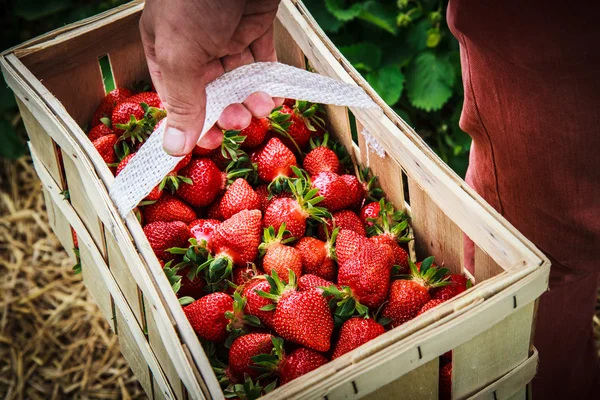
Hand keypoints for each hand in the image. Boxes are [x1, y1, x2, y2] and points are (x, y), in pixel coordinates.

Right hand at [140, 0, 281, 155]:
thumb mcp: (181, 53)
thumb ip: (181, 100)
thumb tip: (173, 148)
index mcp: (166, 49)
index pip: (176, 96)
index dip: (192, 123)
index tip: (208, 144)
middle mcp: (194, 44)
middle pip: (211, 90)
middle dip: (226, 111)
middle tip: (240, 122)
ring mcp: (225, 33)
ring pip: (238, 78)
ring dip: (250, 98)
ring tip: (263, 107)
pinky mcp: (253, 23)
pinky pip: (261, 59)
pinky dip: (268, 78)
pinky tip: (276, 94)